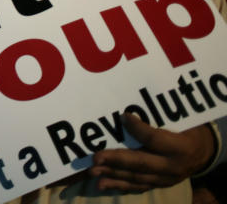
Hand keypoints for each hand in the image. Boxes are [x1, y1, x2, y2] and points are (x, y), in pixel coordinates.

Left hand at [88, 113, 213, 191]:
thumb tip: (129, 112)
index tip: (122, 116)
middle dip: (116, 160)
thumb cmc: (188, 132)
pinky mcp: (159, 185)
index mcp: (180, 148)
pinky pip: (138, 186)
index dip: (137, 128)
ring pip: (136, 177)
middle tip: (96, 157)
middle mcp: (173, 167)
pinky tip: (103, 184)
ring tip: (93, 172)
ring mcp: (166, 179)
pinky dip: (119, 185)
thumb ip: (158, 119)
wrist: (203, 153)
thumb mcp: (180, 122)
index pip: (154, 139)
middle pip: (141, 162)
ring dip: (112, 174)